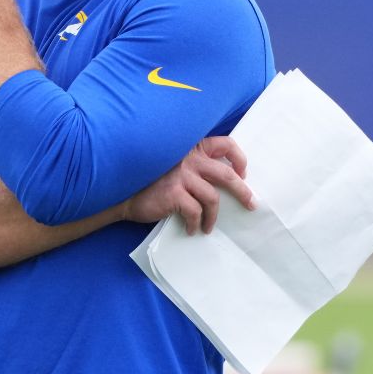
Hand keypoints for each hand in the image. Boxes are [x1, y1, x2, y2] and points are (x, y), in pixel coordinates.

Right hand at [122, 137, 254, 234]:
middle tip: (250, 204)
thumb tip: (224, 182)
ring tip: (209, 226)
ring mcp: (181, 176)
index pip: (225, 143)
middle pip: (227, 175)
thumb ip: (193, 165)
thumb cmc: (149, 180)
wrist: (122, 192)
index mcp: (191, 147)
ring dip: (214, 216)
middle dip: (243, 192)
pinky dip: (196, 223)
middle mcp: (189, 158)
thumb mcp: (173, 164)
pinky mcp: (174, 193)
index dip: (239, 158)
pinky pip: (196, 212)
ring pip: (213, 198)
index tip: (243, 173)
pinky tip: (192, 230)